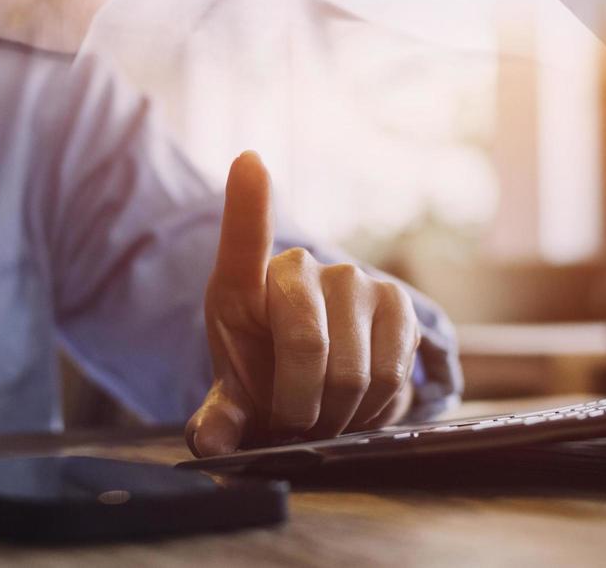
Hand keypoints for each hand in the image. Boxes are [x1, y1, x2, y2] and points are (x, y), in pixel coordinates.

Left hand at [187, 153, 419, 457]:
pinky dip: (375, 407)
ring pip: (353, 370)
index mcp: (241, 284)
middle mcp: (299, 266)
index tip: (249, 161)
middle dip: (299, 406)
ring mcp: (352, 277)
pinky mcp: (396, 301)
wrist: (318, 385)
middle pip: (306, 345)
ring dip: (339, 413)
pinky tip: (359, 406)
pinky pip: (393, 371)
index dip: (248, 201)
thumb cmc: (264, 382)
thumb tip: (208, 443)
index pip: (243, 238)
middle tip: (293, 423)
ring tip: (325, 415)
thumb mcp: (233, 402)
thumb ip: (218, 421)